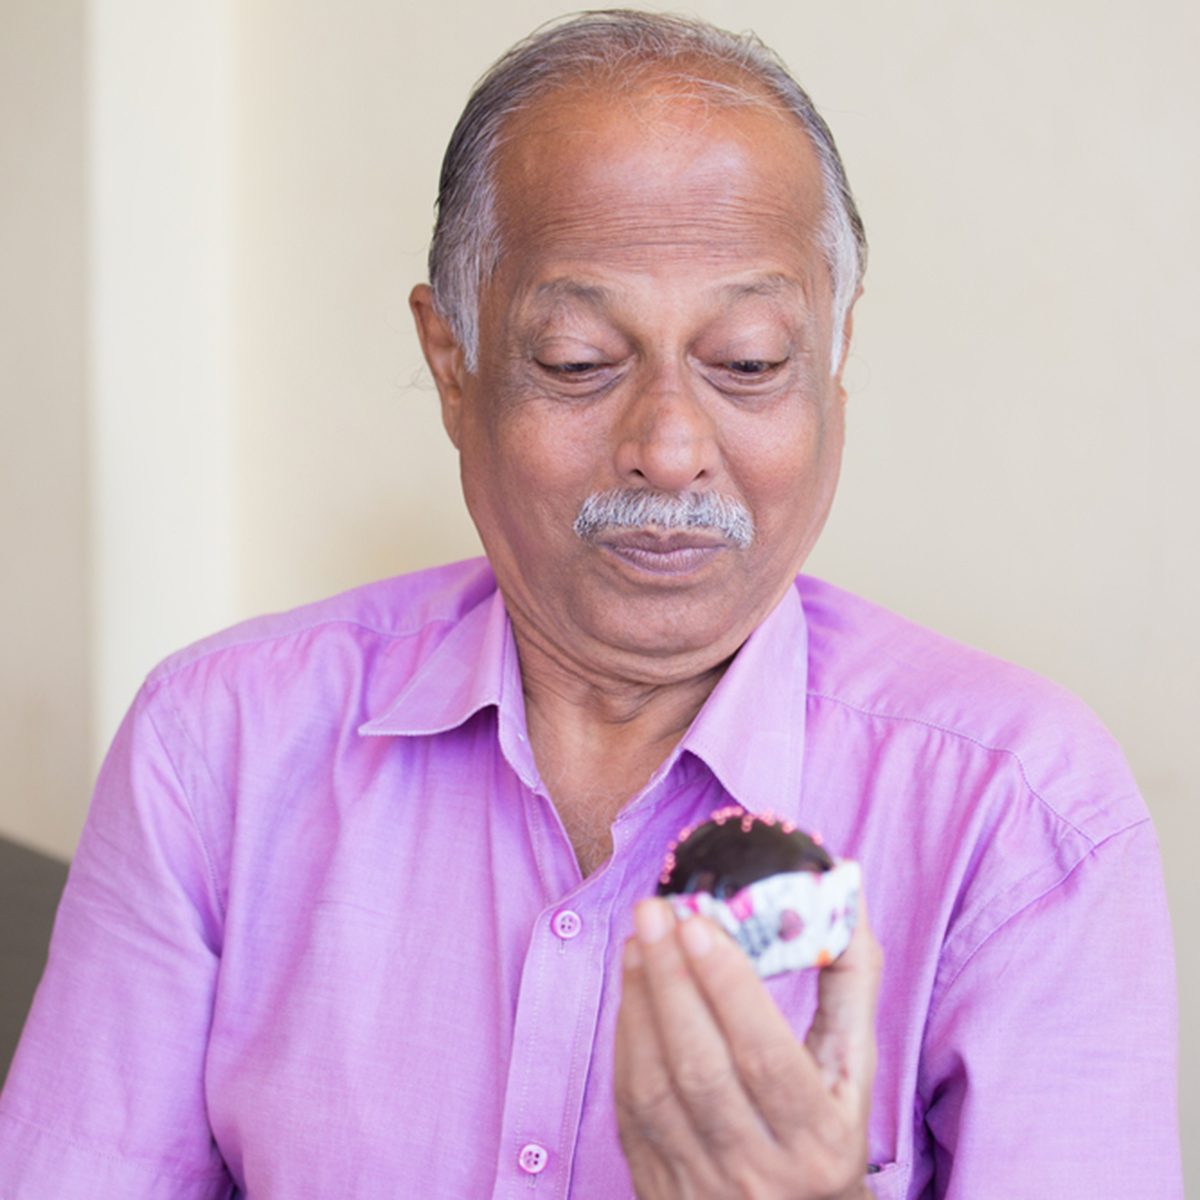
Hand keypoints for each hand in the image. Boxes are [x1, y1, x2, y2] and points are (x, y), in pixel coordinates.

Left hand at [613, 894, 880, 1198]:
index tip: (698, 921)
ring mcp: (702, 1186)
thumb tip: (845, 883)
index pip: (766, 1056)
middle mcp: (759, 1173)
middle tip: (654, 912)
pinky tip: (630, 991)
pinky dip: (626, 1042)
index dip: (728, 986)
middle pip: (702, 1067)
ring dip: (639, 1004)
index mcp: (820, 1141)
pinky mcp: (657, 1187)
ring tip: (637, 941)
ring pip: (655, 1088)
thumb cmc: (827, 1132)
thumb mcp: (854, 1069)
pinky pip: (631, 1109)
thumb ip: (849, 978)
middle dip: (671, 979)